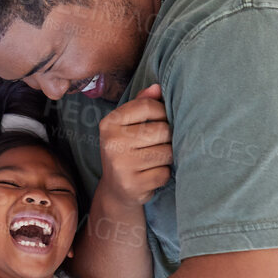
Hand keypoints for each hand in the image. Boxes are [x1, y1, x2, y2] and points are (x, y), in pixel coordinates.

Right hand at [97, 82, 171, 206]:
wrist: (115, 191)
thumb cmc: (126, 151)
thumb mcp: (127, 126)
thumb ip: (141, 104)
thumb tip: (157, 87)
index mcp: (109, 123)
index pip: (147, 106)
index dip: (163, 112)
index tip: (163, 120)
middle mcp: (112, 142)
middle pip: (162, 130)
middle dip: (168, 138)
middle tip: (160, 144)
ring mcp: (121, 165)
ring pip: (167, 152)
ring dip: (167, 157)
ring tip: (155, 159)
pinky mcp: (133, 184)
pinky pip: (164, 173)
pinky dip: (163, 174)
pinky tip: (151, 174)